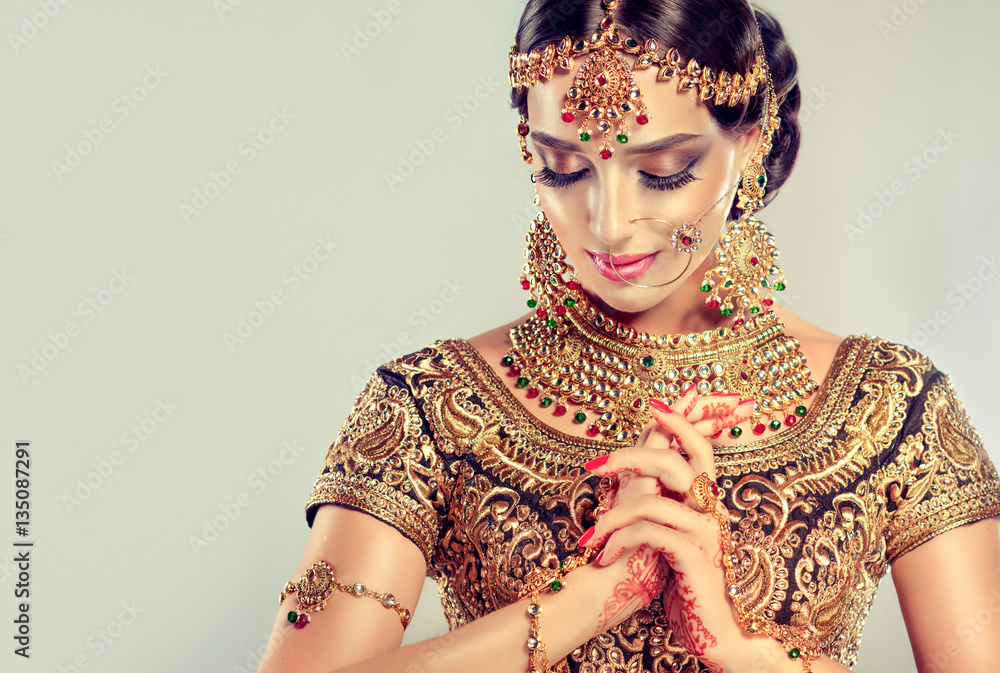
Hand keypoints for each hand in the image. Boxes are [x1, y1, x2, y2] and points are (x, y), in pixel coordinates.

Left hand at [580, 388, 753, 671]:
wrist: (715, 632)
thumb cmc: (688, 584)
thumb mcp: (671, 537)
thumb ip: (661, 505)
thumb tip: (634, 476)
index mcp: (704, 499)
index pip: (698, 446)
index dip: (679, 420)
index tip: (654, 402)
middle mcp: (710, 509)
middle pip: (673, 461)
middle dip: (629, 457)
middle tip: (594, 467)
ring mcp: (705, 531)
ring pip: (650, 501)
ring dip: (610, 519)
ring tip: (589, 539)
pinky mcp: (693, 555)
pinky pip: (648, 532)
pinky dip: (619, 541)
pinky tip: (605, 557)